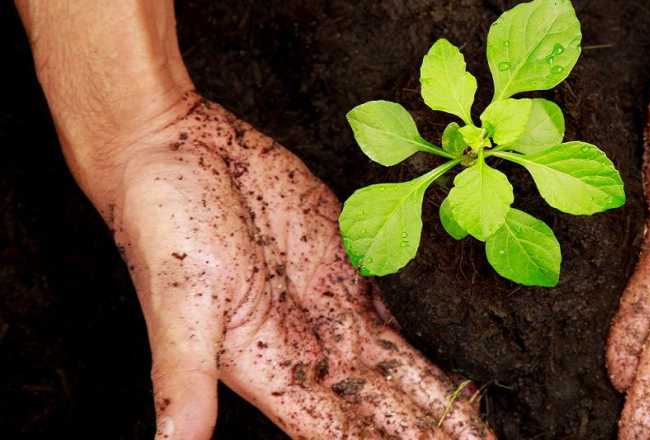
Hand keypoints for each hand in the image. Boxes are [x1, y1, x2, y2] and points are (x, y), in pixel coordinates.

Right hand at [103, 93, 492, 438]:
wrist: (176, 148)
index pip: (340, 433)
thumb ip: (183, 381)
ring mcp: (330, 308)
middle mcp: (306, 349)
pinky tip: (451, 374)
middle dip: (429, 436)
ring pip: (397, 370)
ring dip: (437, 403)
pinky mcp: (344, 266)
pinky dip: (422, 349)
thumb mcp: (180, 303)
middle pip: (381, 410)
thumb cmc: (163, 224)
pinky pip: (393, 318)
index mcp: (269, 368)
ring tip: (481, 433)